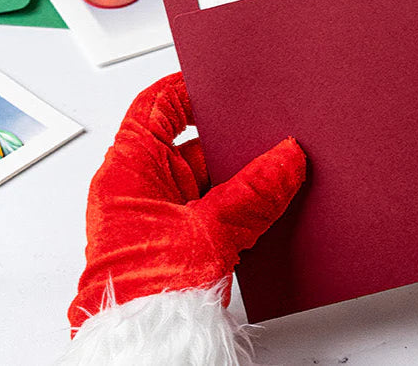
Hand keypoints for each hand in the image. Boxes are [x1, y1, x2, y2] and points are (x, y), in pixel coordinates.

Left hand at [68, 73, 305, 331]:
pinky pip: (206, 205)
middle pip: (184, 142)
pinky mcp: (171, 239)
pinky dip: (231, 202)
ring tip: (268, 167)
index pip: (154, 106)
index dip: (185, 87)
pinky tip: (260, 204)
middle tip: (258, 126)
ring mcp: (154, 214)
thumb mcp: (213, 229)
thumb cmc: (150, 294)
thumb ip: (256, 190)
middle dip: (224, 137)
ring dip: (233, 175)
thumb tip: (288, 158)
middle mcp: (137, 187)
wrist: (147, 352)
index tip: (218, 79)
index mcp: (130, 169)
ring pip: (200, 177)